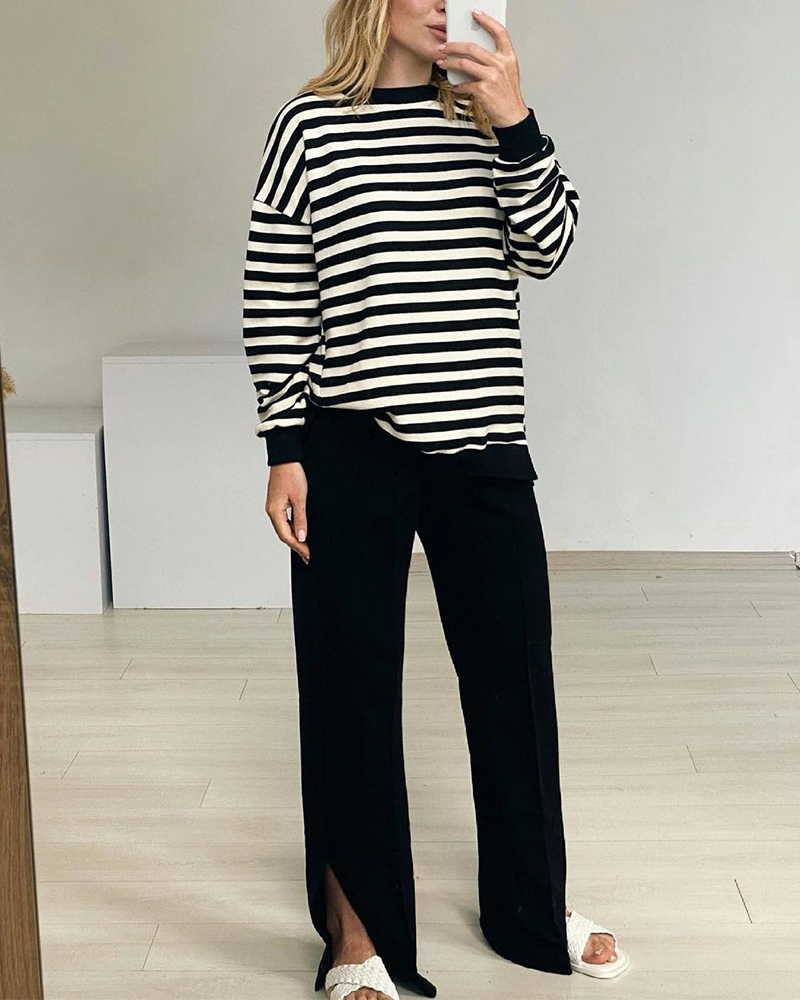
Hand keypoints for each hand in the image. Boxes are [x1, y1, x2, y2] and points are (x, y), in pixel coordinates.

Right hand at [265, 462, 309, 563]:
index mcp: (275, 511)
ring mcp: (273, 507)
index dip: (298, 547)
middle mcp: (271, 511)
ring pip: (283, 528)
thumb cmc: (291, 474)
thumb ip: (301, 519)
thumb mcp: (300, 498)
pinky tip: (299, 531)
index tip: (308, 555)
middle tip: (308, 556)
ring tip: (305, 547)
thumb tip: (302, 536)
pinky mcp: (277, 502)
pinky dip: (292, 528)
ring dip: (294, 538)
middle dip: (296, 546)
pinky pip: (284, 520)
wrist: (286, 458)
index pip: (286, 536)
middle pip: (283, 534)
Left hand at [436, 6, 528, 127]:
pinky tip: (454, 86)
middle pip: (473, 47)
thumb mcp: (508, 73)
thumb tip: (476, 52)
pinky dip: (456, 85)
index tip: (475, 13)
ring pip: (464, 63)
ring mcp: (492, 77)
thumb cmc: (508, 96)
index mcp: (508, 57)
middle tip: (444, 46)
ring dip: (449, 62)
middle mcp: (501, 64)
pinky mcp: (483, 90)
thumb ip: (496, 60)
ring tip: (442, 62)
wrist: (512, 117)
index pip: (499, 32)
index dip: (487, 20)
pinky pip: (464, 84)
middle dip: (454, 45)